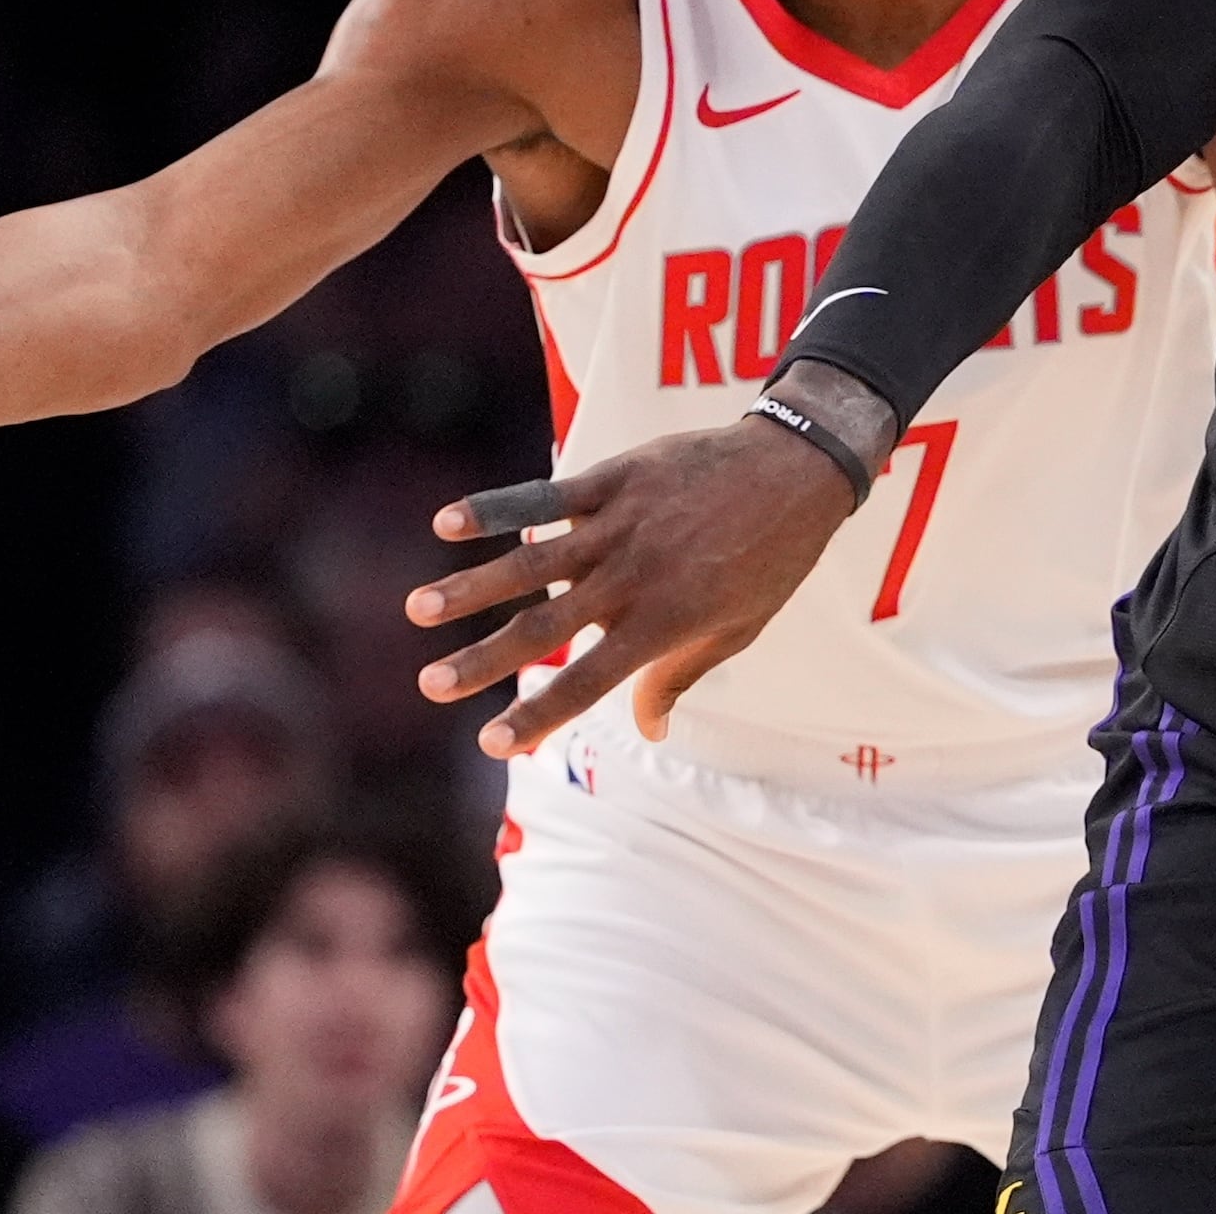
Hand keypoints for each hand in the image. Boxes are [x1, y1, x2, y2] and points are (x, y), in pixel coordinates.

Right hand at [407, 413, 854, 756]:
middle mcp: (633, 579)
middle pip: (544, 628)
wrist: (795, 469)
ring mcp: (619, 526)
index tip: (491, 745)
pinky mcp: (613, 480)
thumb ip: (681, 676)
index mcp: (663, 623)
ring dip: (471, 588)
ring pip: (532, 564)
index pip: (589, 682)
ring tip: (420, 610)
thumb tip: (650, 731)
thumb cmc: (771, 559)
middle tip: (430, 685)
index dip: (538, 716)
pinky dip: (496, 508)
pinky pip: (546, 496)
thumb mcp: (738, 630)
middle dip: (482, 660)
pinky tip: (448, 523)